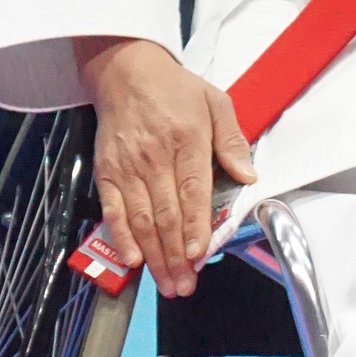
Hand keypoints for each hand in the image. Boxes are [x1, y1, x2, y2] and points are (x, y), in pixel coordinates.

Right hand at [75, 36, 255, 299]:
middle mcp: (155, 156)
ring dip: (154, 256)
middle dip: (176, 256)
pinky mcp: (107, 172)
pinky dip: (121, 237)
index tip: (199, 254)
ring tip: (167, 283)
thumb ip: (233, 141)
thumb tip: (249, 175)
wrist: (126, 71)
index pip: (192, 191)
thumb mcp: (215, 102)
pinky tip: (132, 260)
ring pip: (141, 220)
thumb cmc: (174, 88)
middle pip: (166, 214)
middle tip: (185, 285)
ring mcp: (128, 166)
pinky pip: (112, 210)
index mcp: (186, 139)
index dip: (195, 227)